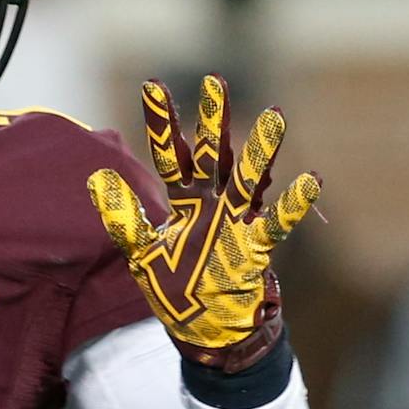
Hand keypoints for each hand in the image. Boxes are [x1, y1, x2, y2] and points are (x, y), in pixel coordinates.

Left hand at [86, 74, 321, 370]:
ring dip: (260, 151)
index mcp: (182, 202)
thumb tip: (98, 179)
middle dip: (213, 120)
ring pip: (248, 180)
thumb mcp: (141, 252)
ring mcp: (236, 223)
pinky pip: (276, 224)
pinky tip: (310, 181)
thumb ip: (124, 218)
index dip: (163, 123)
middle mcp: (211, 204)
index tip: (153, 84)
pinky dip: (292, 205)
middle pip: (213, 155)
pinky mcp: (255, 248)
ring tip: (276, 115)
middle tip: (215, 80)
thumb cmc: (174, 286)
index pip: (170, 155)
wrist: (203, 328)